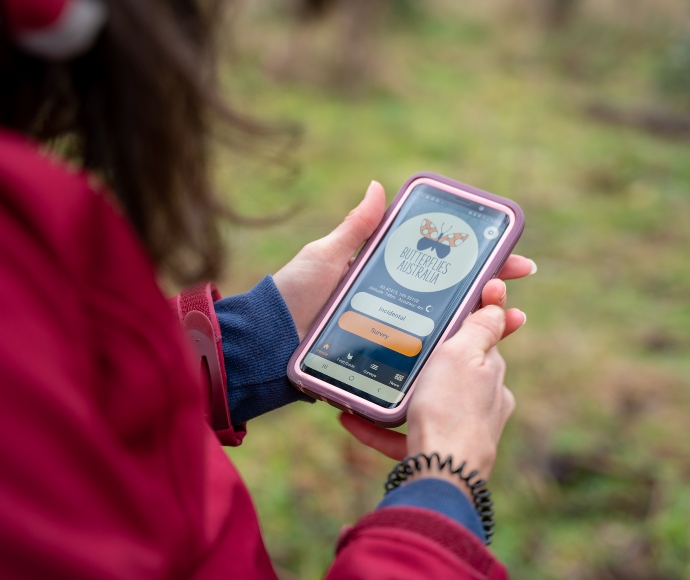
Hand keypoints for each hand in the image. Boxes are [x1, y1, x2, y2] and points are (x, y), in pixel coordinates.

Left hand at [274, 180, 535, 339]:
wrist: (272, 342)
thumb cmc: (296, 294)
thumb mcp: (326, 255)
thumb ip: (356, 228)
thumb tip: (379, 186)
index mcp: (386, 274)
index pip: (439, 263)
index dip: (476, 258)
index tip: (508, 254)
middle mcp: (397, 303)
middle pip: (452, 296)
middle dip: (490, 291)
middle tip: (514, 288)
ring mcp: (395, 333)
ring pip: (448, 328)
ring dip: (484, 323)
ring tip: (511, 321)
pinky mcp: (389, 361)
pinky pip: (428, 357)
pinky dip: (456, 353)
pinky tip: (481, 351)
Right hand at [340, 306, 512, 497]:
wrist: (440, 472)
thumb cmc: (451, 409)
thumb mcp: (463, 355)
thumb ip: (480, 329)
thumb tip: (501, 307)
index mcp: (489, 372)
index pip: (484, 335)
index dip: (476, 313)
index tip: (472, 291)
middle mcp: (481, 400)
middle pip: (452, 367)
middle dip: (427, 358)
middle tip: (397, 344)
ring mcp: (461, 427)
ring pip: (426, 400)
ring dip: (399, 391)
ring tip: (372, 381)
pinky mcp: (436, 449)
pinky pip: (404, 434)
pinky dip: (380, 427)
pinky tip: (352, 420)